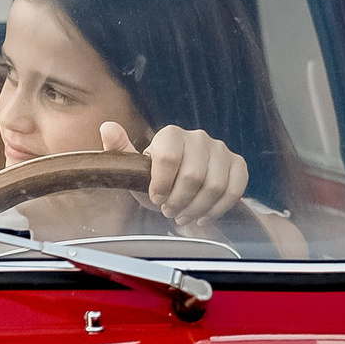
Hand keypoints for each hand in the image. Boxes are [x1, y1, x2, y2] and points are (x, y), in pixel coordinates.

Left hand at [99, 121, 247, 226]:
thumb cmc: (155, 178)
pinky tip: (204, 216)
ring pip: (214, 186)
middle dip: (179, 201)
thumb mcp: (133, 168)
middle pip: (193, 176)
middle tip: (169, 211)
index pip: (168, 158)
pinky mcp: (237, 164)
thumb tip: (107, 127)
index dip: (161, 185)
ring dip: (196, 208)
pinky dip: (218, 209)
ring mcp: (220, 150)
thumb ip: (120, 150)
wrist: (180, 186)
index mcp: (171, 135)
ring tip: (183, 216)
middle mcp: (198, 137)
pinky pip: (235, 189)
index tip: (156, 198)